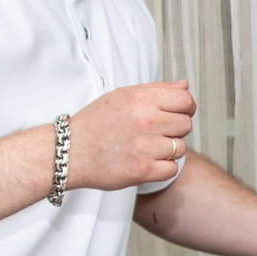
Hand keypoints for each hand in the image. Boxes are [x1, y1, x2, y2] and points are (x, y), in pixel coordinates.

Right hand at [68, 80, 194, 191]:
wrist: (70, 151)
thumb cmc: (96, 123)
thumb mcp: (123, 96)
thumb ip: (156, 90)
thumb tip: (185, 85)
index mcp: (141, 100)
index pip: (185, 101)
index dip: (186, 108)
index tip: (178, 114)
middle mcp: (145, 121)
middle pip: (186, 124)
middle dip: (175, 129)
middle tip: (156, 132)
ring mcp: (145, 146)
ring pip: (180, 148)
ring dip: (168, 149)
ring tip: (147, 147)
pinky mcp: (143, 170)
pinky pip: (172, 169)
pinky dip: (163, 167)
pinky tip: (147, 160)